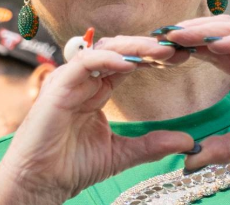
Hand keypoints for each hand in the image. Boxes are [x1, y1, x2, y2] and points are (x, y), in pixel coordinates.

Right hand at [0, 37, 193, 204]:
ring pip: (103, 50)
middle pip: (118, 50)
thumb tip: (188, 142)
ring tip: (162, 52)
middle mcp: (83, 80)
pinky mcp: (57, 88)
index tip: (184, 57)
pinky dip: (107, 59)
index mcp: (96, 90)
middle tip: (180, 48)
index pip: (128, 63)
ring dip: (134, 48)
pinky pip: (83, 63)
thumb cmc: (71, 167)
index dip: (154, 58)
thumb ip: (152, 144)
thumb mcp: (122, 154)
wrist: (41, 184)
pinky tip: (130, 64)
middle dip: (149, 47)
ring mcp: (69, 81)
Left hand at [162, 16, 229, 169]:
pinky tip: (214, 45)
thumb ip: (223, 147)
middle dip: (184, 35)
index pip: (208, 53)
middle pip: (215, 36)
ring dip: (203, 32)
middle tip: (153, 38)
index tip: (150, 54)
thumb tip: (189, 162)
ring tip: (175, 36)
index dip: (181, 51)